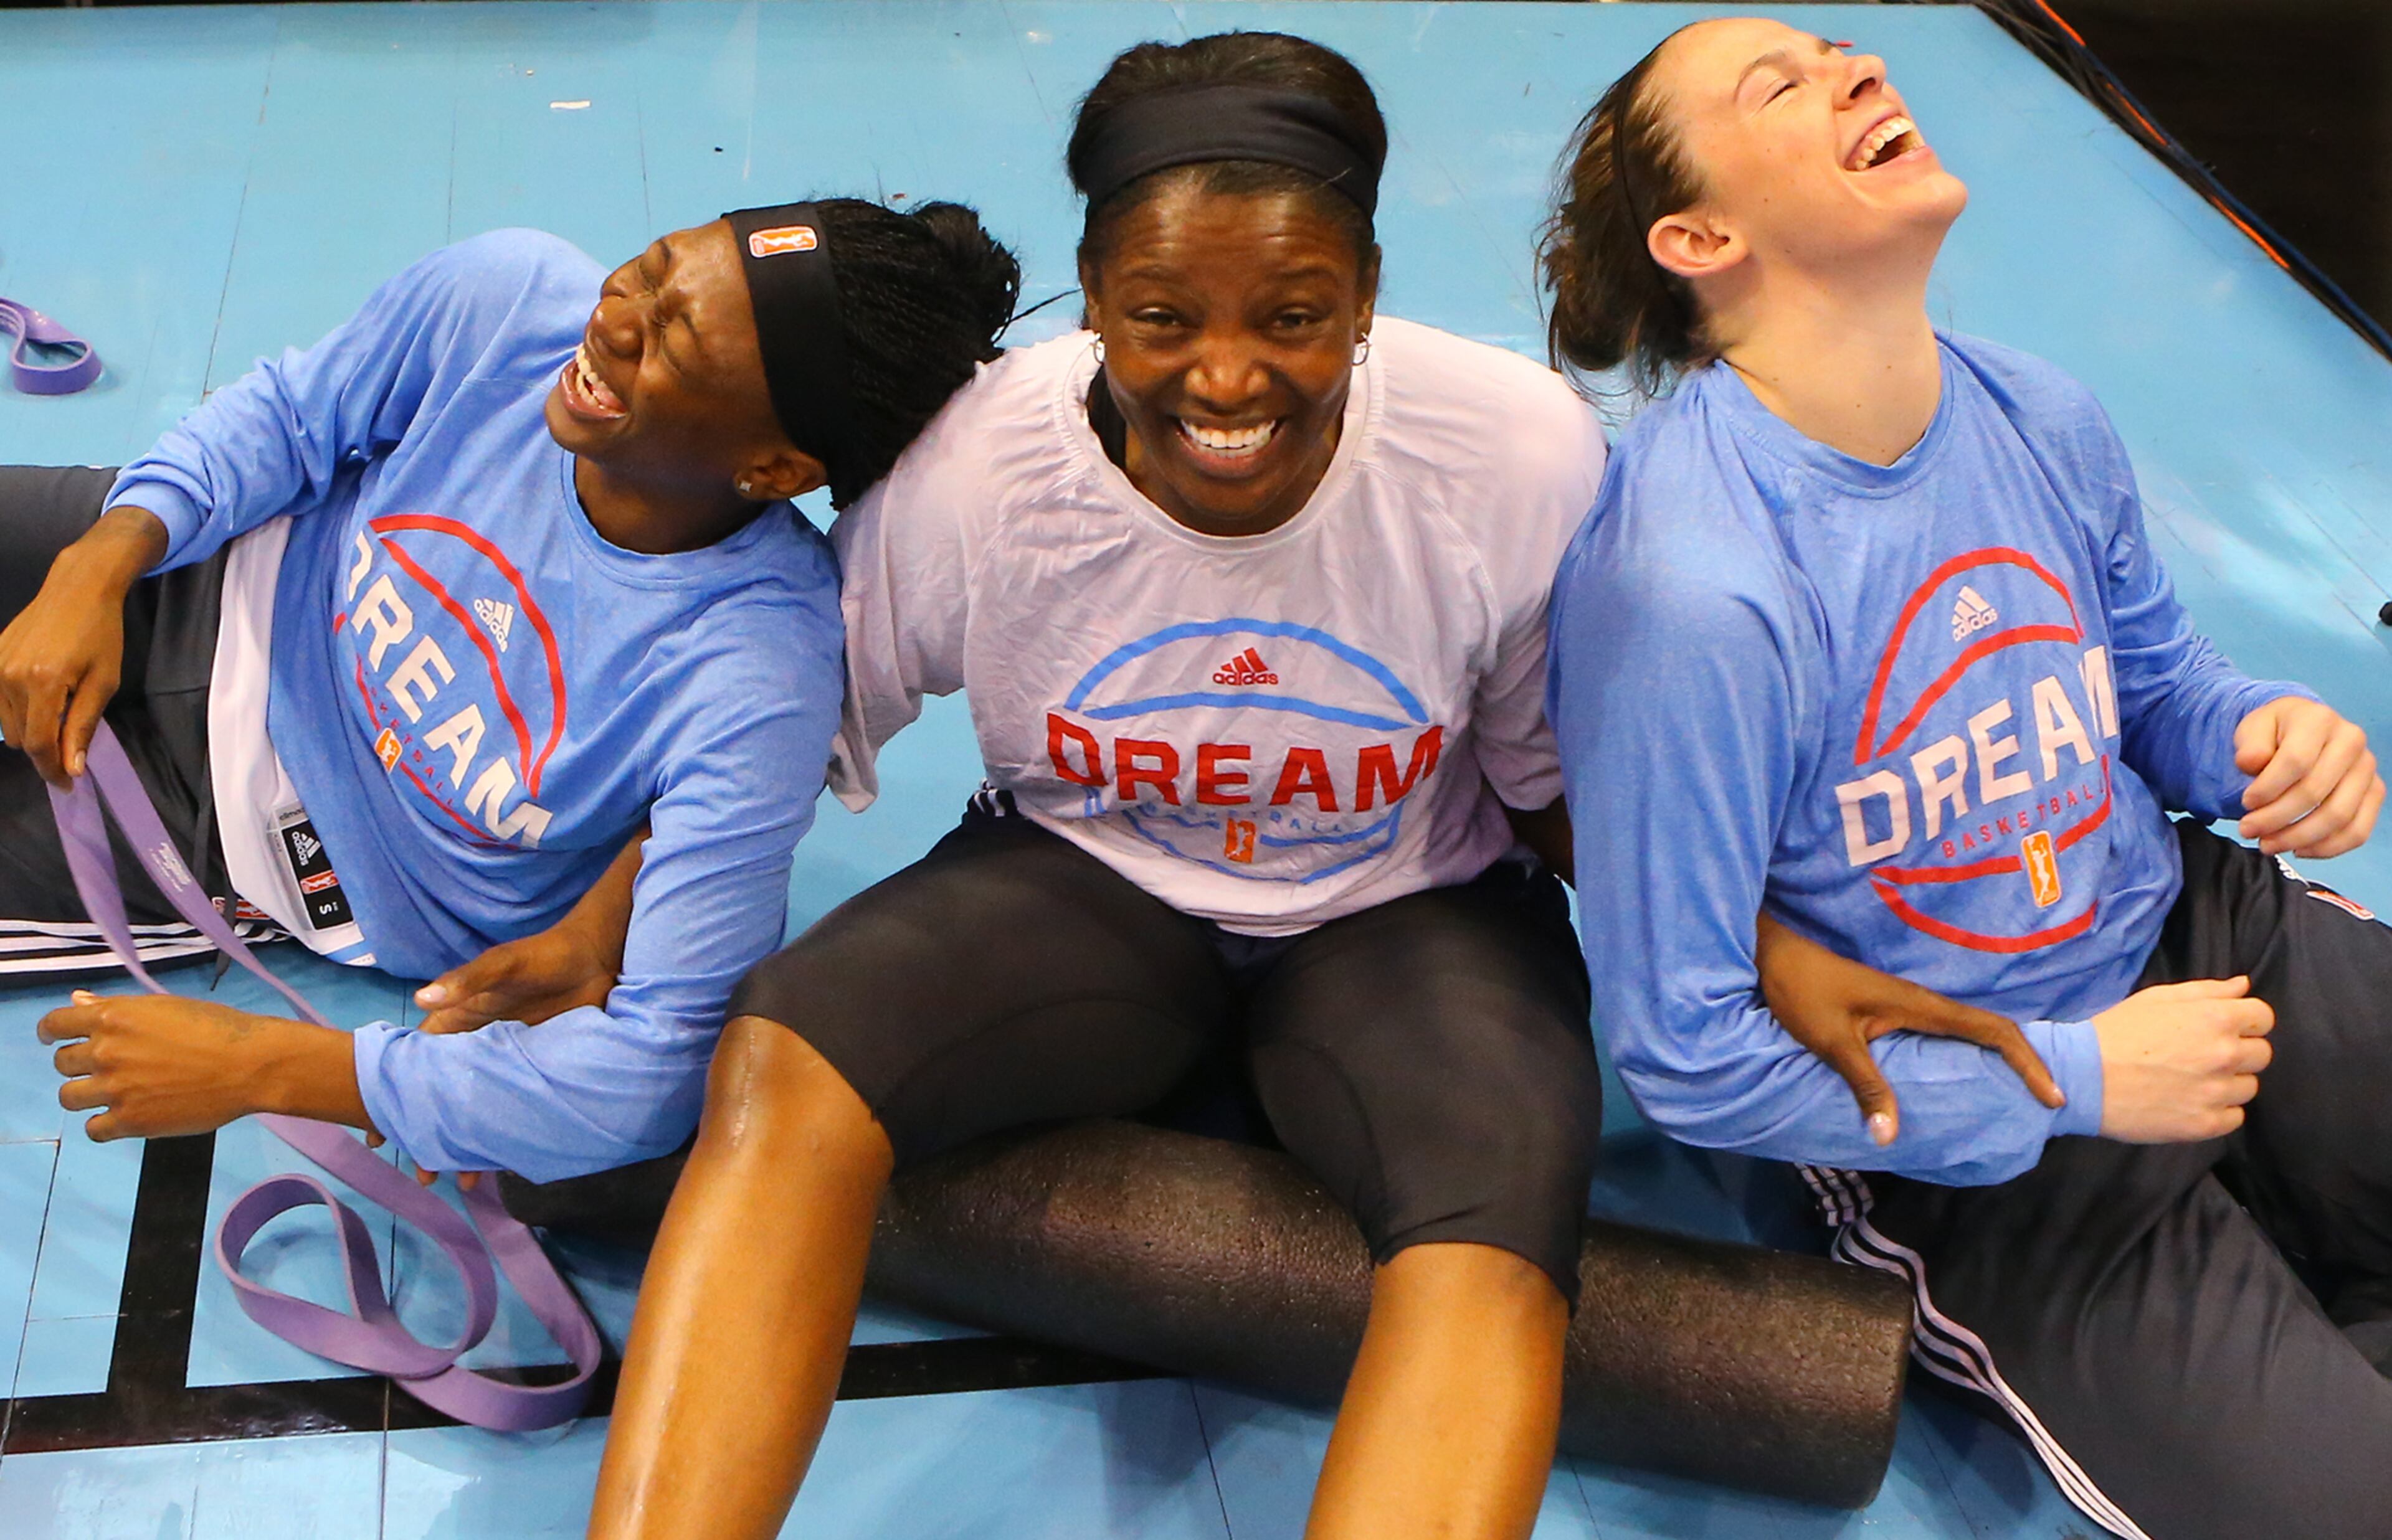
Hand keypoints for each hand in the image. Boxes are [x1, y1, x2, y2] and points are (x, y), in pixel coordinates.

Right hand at [0, 506, 166, 786]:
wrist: (77, 588)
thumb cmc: (101, 634)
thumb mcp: (104, 682)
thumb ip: (83, 726)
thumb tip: (72, 767)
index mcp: (43, 683)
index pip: (39, 744)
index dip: (52, 770)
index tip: (67, 784)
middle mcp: (9, 677)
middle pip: (20, 739)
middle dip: (45, 750)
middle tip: (71, 746)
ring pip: (7, 725)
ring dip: (32, 730)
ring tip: (61, 712)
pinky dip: (19, 711)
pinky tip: (43, 697)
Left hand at [40, 990, 301, 1140]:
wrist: (251, 1064)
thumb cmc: (216, 1027)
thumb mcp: (164, 1006)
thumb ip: (116, 1008)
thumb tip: (77, 1001)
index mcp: (113, 1018)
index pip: (55, 1024)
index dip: (51, 1032)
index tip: (56, 1039)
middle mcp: (106, 1052)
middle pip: (62, 1063)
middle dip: (78, 1064)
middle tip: (104, 1068)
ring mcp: (116, 1090)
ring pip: (69, 1098)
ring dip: (85, 1095)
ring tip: (111, 1094)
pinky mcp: (131, 1122)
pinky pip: (93, 1130)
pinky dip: (103, 1124)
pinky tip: (121, 1117)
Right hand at [406, 922, 611, 1192]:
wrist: (597, 958)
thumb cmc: (542, 957)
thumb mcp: (504, 965)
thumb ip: (468, 980)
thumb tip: (421, 998)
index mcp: (455, 1022)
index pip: (414, 1066)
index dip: (395, 1098)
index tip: (376, 1135)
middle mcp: (474, 1047)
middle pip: (444, 1098)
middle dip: (430, 1136)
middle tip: (425, 1176)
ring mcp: (505, 1063)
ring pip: (478, 1111)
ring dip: (470, 1146)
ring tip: (466, 1184)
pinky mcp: (536, 1071)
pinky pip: (515, 1109)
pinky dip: (508, 1136)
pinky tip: (507, 1166)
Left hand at [1755, 915, 2062, 1146]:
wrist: (1774, 949)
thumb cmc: (1801, 989)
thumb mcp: (1832, 1042)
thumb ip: (1866, 1086)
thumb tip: (1890, 1136)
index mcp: (1919, 1006)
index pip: (1990, 1030)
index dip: (2026, 1061)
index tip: (2052, 1093)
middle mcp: (1923, 1002)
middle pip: (1990, 1028)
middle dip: (2024, 1061)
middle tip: (2049, 1098)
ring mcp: (1909, 1003)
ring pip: (1969, 1028)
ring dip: (1999, 1055)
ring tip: (2022, 1089)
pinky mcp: (1892, 1008)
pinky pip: (1945, 1031)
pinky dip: (1968, 1050)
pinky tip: (1966, 1072)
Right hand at [2093, 976, 2272, 1142]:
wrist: (2082, 1076)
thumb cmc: (2116, 1032)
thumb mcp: (2157, 998)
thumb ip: (2206, 990)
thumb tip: (2243, 987)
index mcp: (2215, 1018)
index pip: (2264, 1017)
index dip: (2246, 1021)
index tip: (2225, 1028)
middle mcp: (2224, 1054)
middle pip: (2261, 1054)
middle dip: (2238, 1052)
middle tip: (2202, 1056)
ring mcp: (2217, 1092)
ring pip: (2249, 1087)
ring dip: (2227, 1083)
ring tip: (2191, 1081)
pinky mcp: (2206, 1124)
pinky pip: (2235, 1117)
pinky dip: (2219, 1111)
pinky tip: (2190, 1102)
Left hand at [2235, 697, 2381, 857]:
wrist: (2303, 729)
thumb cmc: (2275, 732)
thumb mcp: (2253, 728)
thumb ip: (2250, 745)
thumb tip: (2251, 763)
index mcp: (2320, 720)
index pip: (2295, 762)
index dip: (2267, 789)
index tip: (2245, 803)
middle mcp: (2352, 741)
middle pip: (2315, 793)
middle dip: (2275, 819)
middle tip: (2247, 830)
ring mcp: (2368, 769)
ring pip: (2338, 817)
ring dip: (2298, 838)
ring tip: (2267, 845)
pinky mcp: (2375, 792)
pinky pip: (2358, 831)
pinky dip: (2327, 848)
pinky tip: (2298, 850)